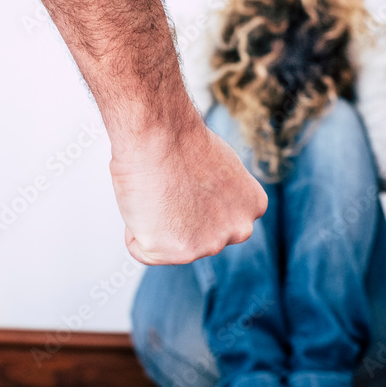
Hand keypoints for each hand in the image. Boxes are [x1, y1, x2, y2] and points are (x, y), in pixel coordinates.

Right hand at [109, 118, 267, 264]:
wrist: (159, 134)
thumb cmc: (180, 142)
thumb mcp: (220, 169)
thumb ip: (219, 195)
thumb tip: (204, 202)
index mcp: (251, 207)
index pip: (214, 221)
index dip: (190, 199)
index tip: (184, 180)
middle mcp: (237, 230)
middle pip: (193, 237)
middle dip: (176, 216)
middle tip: (168, 186)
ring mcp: (208, 245)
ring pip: (166, 245)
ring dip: (155, 223)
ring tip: (157, 191)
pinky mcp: (176, 252)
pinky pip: (140, 248)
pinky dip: (133, 229)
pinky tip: (144, 202)